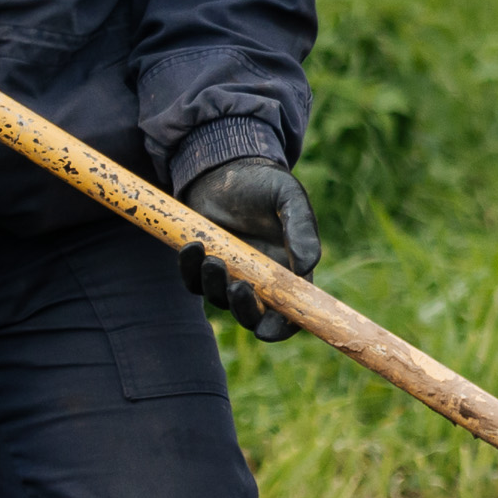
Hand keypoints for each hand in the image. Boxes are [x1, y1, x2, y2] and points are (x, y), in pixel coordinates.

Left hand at [181, 158, 319, 339]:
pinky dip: (191, 269)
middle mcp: (260, 280)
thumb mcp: (288, 198)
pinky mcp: (204, 264)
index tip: (266, 330)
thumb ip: (301, 230)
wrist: (226, 167)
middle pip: (252, 316)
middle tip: (237, 286)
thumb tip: (307, 267)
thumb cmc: (264, 183)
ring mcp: (231, 273)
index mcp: (288, 271)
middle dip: (243, 309)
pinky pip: (194, 281)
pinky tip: (192, 246)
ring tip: (212, 256)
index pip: (290, 315)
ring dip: (214, 285)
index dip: (280, 329)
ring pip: (219, 299)